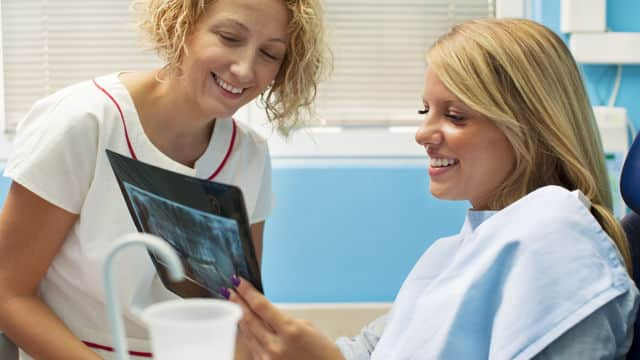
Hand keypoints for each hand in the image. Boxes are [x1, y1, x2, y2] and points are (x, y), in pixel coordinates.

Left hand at [228, 277, 344, 359]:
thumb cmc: (323, 353)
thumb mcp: (308, 328)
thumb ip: (284, 320)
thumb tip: (266, 314)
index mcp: (290, 331)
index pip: (261, 306)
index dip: (247, 292)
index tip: (238, 281)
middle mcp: (276, 346)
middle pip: (248, 319)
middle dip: (237, 302)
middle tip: (230, 290)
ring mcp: (268, 359)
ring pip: (247, 333)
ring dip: (239, 317)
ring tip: (233, 304)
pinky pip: (252, 346)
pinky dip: (247, 333)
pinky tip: (244, 324)